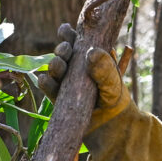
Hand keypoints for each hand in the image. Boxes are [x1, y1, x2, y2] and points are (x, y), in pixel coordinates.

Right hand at [39, 23, 131, 137]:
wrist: (113, 129)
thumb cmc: (116, 102)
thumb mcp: (114, 85)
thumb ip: (105, 70)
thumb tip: (91, 53)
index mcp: (90, 58)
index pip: (77, 41)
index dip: (68, 34)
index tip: (66, 30)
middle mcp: (76, 68)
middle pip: (63, 53)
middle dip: (62, 49)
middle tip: (66, 50)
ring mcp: (66, 82)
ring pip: (54, 69)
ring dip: (54, 64)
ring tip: (59, 65)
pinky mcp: (59, 98)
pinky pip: (48, 88)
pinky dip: (45, 82)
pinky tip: (46, 80)